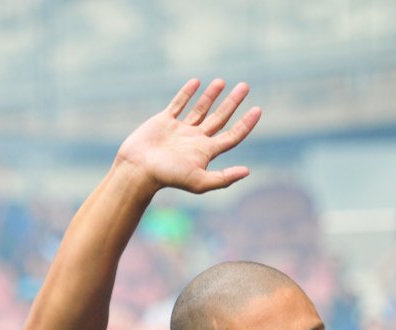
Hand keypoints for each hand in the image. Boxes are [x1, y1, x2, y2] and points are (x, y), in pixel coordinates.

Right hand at [115, 79, 261, 193]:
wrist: (138, 169)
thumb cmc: (168, 177)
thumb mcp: (199, 181)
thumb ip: (224, 178)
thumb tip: (248, 171)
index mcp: (206, 152)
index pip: (232, 136)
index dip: (246, 124)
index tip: (258, 109)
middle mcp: (195, 140)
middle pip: (220, 118)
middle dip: (233, 102)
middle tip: (245, 86)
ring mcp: (180, 130)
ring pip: (201, 109)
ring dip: (212, 96)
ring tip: (222, 82)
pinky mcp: (164, 121)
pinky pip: (178, 104)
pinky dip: (187, 93)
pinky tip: (197, 82)